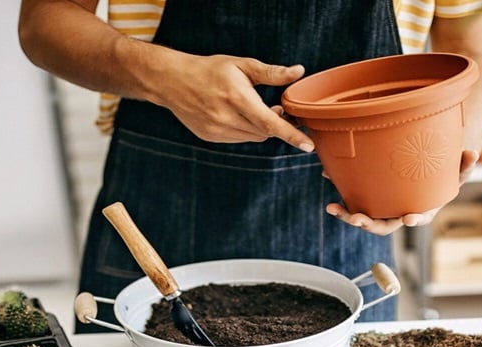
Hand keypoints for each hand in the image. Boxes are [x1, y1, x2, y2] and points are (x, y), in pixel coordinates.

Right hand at [155, 53, 314, 149]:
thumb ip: (272, 72)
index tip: (308, 145)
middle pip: (264, 132)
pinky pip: (238, 139)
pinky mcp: (210, 137)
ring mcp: (217, 131)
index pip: (270, 123)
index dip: (291, 135)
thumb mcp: (242, 65)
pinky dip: (245, 130)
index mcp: (237, 98)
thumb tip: (299, 71)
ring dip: (260, 127)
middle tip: (278, 107)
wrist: (173, 81)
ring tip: (254, 107)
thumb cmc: (210, 69)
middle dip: (276, 123)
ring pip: (253, 137)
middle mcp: (226, 118)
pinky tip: (237, 114)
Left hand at [325, 150, 477, 235]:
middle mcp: (399, 213)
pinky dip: (342, 192)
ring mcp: (383, 208)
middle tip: (357, 219)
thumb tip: (473, 153)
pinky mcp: (371, 199)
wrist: (425, 170)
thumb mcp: (456, 170)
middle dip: (369, 225)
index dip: (413, 220)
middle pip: (384, 226)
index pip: (417, 219)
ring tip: (333, 208)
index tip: (408, 218)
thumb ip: (464, 165)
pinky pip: (355, 199)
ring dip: (348, 215)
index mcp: (421, 210)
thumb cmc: (442, 174)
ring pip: (365, 218)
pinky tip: (329, 176)